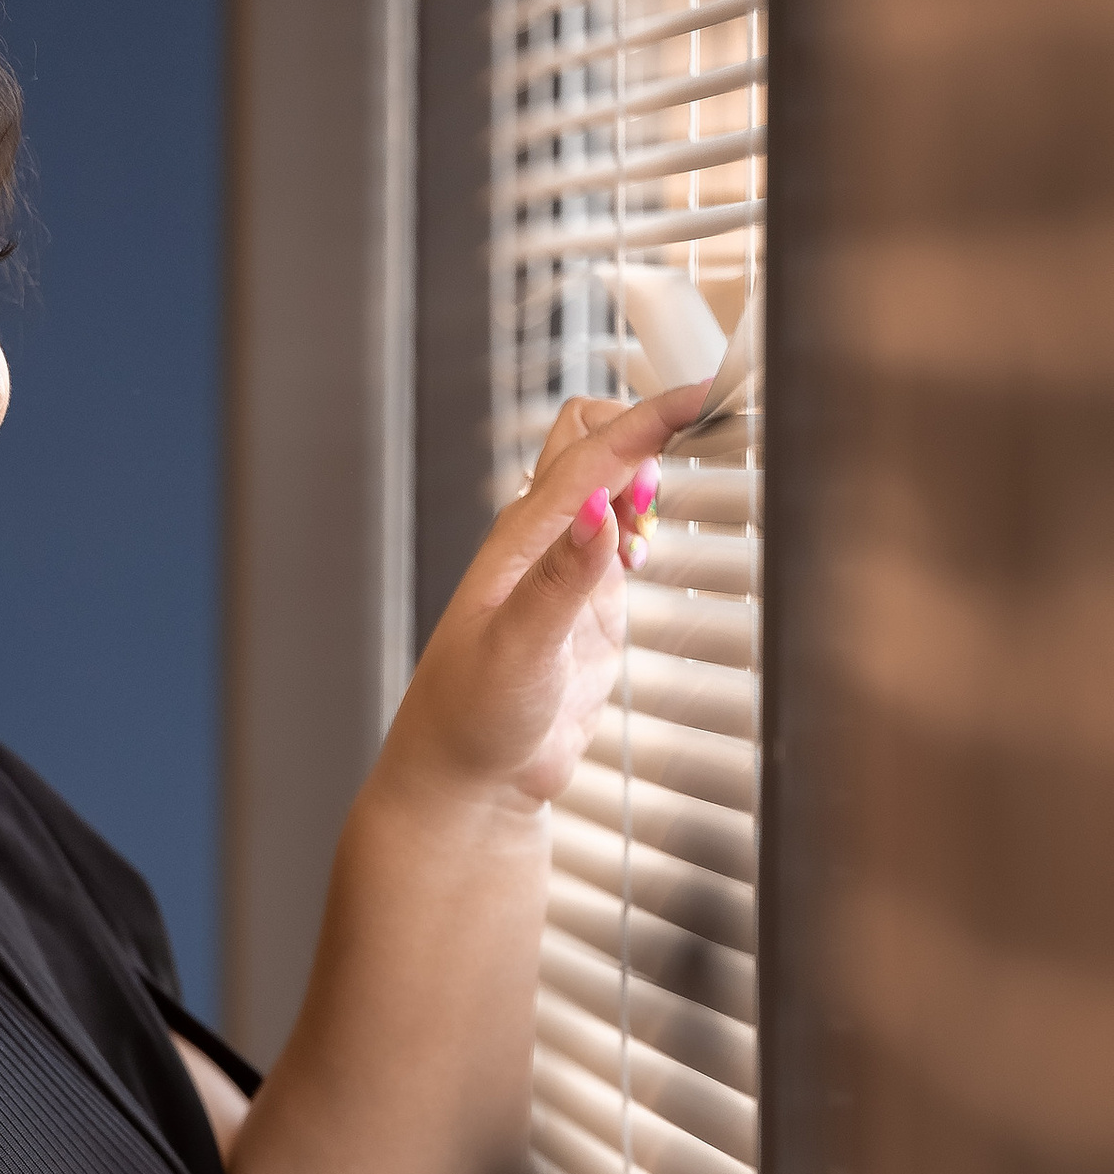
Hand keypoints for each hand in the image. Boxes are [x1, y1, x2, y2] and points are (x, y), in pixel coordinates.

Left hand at [387, 379, 712, 817]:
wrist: (470, 779)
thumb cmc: (471, 719)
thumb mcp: (521, 649)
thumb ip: (562, 580)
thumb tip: (600, 509)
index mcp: (522, 540)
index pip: (594, 455)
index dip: (650, 419)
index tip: (704, 395)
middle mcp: (543, 542)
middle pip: (591, 442)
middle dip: (643, 425)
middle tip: (702, 433)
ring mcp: (566, 568)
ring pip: (610, 484)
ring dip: (647, 473)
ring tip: (676, 492)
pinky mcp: (588, 603)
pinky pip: (620, 534)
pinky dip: (645, 519)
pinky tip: (649, 544)